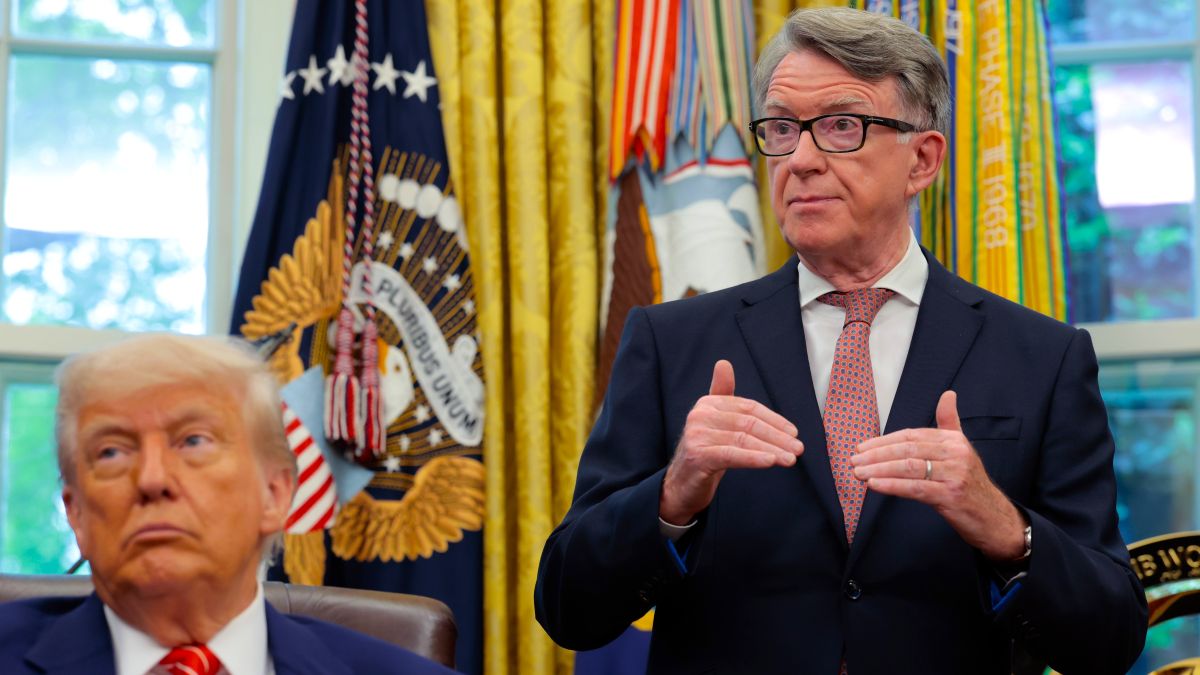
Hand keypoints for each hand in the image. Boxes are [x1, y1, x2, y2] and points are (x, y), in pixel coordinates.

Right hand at [659, 360, 803, 525]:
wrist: (682, 484)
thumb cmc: (705, 451)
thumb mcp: (715, 422)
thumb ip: (722, 393)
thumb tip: (723, 363)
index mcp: (708, 403)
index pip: (749, 408)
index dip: (774, 420)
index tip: (794, 433)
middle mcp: (700, 414)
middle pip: (748, 424)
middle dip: (777, 437)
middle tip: (798, 449)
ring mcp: (697, 434)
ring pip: (743, 440)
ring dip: (772, 450)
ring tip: (791, 459)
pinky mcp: (698, 455)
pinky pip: (732, 455)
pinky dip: (754, 458)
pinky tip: (771, 461)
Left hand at [850, 390, 1025, 560]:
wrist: (994, 517)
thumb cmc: (970, 484)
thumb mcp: (961, 450)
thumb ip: (950, 423)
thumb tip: (948, 394)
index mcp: (954, 440)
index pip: (911, 436)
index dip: (883, 441)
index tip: (861, 447)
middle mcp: (955, 453)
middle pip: (907, 449)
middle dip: (876, 455)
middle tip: (854, 461)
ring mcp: (954, 474)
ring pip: (908, 467)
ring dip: (878, 470)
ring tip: (858, 473)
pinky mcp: (951, 495)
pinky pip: (915, 488)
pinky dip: (892, 486)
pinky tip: (874, 486)